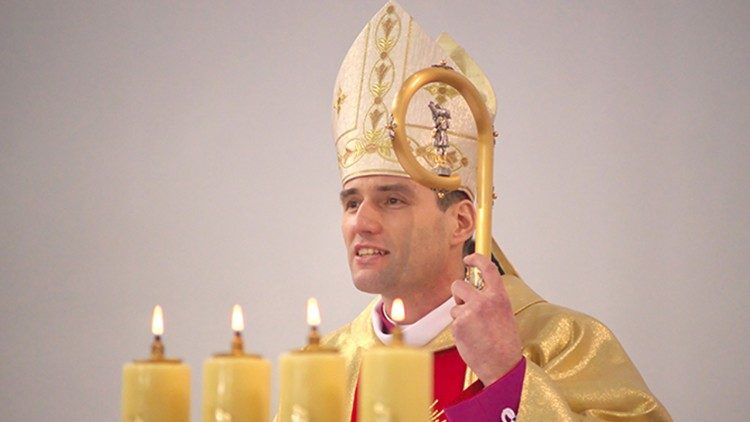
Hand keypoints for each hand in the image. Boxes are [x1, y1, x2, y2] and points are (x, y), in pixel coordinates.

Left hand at [450, 253, 521, 384]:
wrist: (502, 365)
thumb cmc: (504, 343)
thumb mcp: (504, 314)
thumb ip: (491, 300)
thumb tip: (476, 291)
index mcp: (499, 297)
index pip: (487, 268)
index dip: (476, 259)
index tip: (469, 258)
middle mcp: (484, 301)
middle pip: (458, 284)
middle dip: (458, 293)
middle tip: (464, 303)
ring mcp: (469, 312)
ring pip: (455, 305)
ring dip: (460, 315)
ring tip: (475, 330)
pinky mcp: (458, 325)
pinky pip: (454, 321)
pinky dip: (460, 329)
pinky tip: (471, 338)